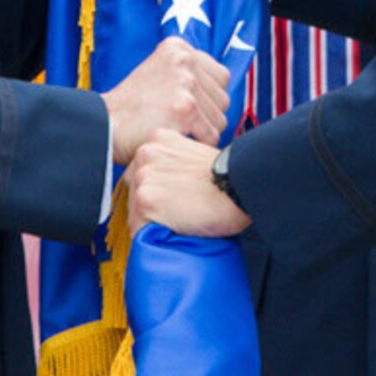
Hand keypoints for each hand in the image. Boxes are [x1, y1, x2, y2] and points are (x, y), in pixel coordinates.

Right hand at [104, 38, 230, 163]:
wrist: (103, 124)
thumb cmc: (131, 107)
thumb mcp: (158, 73)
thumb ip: (188, 74)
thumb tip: (221, 91)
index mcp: (178, 48)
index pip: (220, 77)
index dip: (207, 99)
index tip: (186, 108)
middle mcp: (184, 60)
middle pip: (223, 98)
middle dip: (207, 117)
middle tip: (180, 124)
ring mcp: (185, 83)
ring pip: (220, 119)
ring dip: (202, 132)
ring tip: (176, 131)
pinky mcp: (185, 108)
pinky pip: (210, 135)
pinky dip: (196, 145)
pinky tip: (176, 140)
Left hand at [127, 131, 251, 236]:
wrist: (240, 188)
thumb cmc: (226, 178)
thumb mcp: (194, 156)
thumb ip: (172, 163)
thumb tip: (164, 184)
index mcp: (157, 139)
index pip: (141, 173)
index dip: (158, 190)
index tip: (174, 197)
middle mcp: (145, 154)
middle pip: (134, 192)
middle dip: (152, 206)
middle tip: (180, 208)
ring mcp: (144, 178)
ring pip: (135, 212)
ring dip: (153, 222)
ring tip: (180, 218)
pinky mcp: (146, 201)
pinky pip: (139, 229)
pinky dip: (154, 236)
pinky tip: (177, 227)